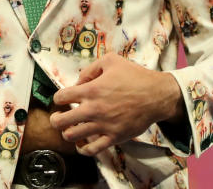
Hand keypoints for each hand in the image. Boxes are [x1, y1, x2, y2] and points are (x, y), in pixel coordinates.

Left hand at [49, 54, 180, 155]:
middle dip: (56, 119)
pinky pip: (91, 150)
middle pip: (60, 121)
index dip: (58, 98)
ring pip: (71, 137)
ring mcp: (102, 125)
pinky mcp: (113, 137)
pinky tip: (82, 143)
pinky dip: (83, 148)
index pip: (60, 98)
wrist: (156, 95)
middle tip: (59, 117)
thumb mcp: (111, 61)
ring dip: (67, 133)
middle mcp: (92, 109)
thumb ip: (90, 69)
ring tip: (71, 129)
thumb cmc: (135, 76)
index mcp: (90, 90)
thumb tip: (78, 82)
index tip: (64, 99)